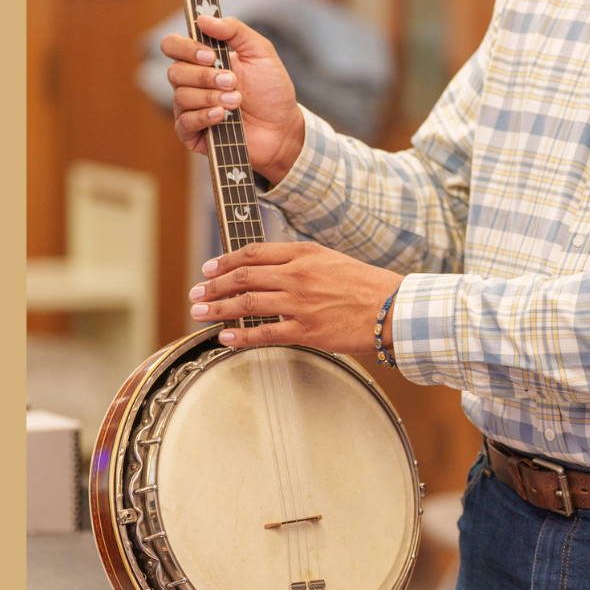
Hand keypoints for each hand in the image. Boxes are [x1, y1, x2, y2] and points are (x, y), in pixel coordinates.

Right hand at [163, 15, 305, 185]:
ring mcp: (190, 109)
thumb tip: (203, 19)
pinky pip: (184, 123)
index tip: (210, 55)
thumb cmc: (271, 90)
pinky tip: (222, 116)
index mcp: (201, 60)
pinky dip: (203, 117)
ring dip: (211, 97)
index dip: (185, 48)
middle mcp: (191, 83)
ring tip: (237, 101)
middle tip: (233, 81)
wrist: (284, 127)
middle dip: (205, 76)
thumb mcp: (260, 52)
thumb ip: (235, 30)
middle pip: (174, 72)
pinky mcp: (194, 134)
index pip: (172, 46)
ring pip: (181, 97)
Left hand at [188, 242, 401, 354]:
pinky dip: (240, 335)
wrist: (393, 307)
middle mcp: (298, 275)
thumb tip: (269, 268)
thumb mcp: (331, 259)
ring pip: (247, 304)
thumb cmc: (366, 285)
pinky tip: (224, 336)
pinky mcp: (307, 331)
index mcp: (304, 253)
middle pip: (243, 277)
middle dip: (214, 285)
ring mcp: (300, 303)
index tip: (208, 268)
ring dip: (218, 308)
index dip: (225, 261)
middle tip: (197, 292)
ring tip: (199, 312)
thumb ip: (300, 260)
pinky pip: (265, 334)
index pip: (253, 253)